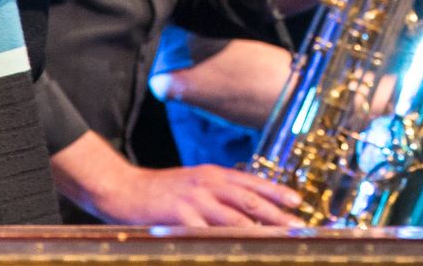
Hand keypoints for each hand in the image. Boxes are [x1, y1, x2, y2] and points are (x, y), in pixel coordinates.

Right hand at [103, 163, 303, 226]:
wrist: (124, 188)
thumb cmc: (160, 190)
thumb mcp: (193, 182)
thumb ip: (217, 191)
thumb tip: (244, 205)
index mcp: (213, 175)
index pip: (252, 182)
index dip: (277, 191)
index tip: (298, 201)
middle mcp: (208, 184)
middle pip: (250, 201)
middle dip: (278, 214)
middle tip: (298, 226)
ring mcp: (195, 200)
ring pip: (235, 218)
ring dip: (259, 230)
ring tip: (278, 240)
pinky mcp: (180, 215)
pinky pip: (206, 232)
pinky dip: (222, 241)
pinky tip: (235, 248)